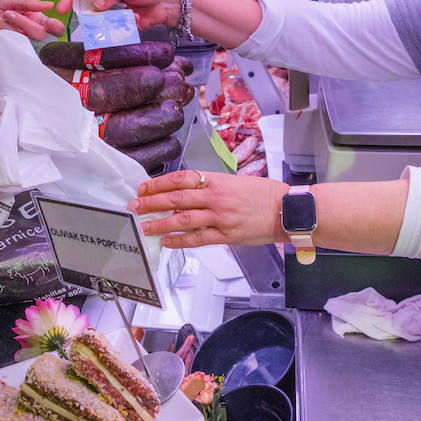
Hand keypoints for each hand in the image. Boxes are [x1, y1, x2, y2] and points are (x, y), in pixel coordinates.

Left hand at [0, 0, 66, 51]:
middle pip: (37, 33)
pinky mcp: (2, 48)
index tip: (50, 23)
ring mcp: (13, 40)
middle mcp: (24, 30)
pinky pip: (4, 42)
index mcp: (29, 16)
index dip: (54, 26)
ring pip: (19, 37)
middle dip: (22, 21)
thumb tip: (49, 4)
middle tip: (6, 13)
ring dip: (2, 23)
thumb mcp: (5, 0)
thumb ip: (27, 3)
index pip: (50, 26)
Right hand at [57, 0, 180, 30]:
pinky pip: (118, 31)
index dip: (72, 0)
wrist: (170, 2)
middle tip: (91, 22)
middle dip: (90, 18)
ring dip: (108, 24)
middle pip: (93, 12)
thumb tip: (96, 6)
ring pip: (105, 23)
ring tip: (116, 21)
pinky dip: (121, 30)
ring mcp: (119, 15)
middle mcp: (112, 3)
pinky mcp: (128, 26)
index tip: (60, 8)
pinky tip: (133, 22)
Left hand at [127, 169, 287, 248]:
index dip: (159, 183)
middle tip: (135, 205)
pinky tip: (167, 241)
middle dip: (152, 202)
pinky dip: (179, 241)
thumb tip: (185, 193)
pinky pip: (197, 239)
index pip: (181, 179)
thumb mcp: (235, 182)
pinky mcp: (226, 235)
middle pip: (176, 198)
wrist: (286, 210)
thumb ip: (211, 187)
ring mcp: (220, 217)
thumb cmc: (263, 195)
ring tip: (144, 226)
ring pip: (183, 220)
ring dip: (160, 223)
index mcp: (217, 181)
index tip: (143, 187)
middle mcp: (216, 197)